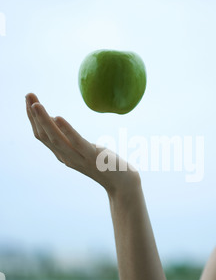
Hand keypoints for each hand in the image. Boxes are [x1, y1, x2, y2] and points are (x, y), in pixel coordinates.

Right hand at [25, 93, 139, 195]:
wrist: (123, 185)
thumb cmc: (106, 164)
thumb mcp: (84, 149)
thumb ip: (70, 139)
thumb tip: (55, 119)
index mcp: (63, 155)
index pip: (42, 136)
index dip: (33, 118)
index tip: (29, 99)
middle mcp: (67, 158)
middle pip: (44, 136)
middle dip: (34, 115)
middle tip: (28, 95)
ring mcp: (79, 158)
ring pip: (55, 139)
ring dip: (43, 120)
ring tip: (36, 104)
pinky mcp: (93, 157)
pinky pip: (77, 142)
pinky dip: (66, 130)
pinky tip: (58, 117)